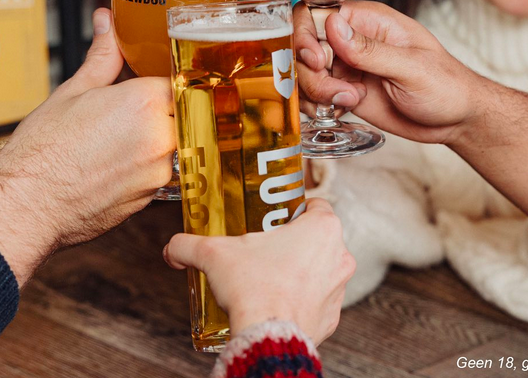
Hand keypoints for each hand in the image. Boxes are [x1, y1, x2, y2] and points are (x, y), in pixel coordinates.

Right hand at [0, 8, 174, 285]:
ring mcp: (162, 168)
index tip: (155, 84)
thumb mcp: (73, 92)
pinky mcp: (158, 194)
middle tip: (133, 115)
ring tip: (122, 141)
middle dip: (166, 108)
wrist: (28, 205)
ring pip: (178, 140)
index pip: (177, 79)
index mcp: (144, 102)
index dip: (165, 80)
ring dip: (159, 137)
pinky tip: (122, 163)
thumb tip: (107, 23)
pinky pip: (168, 169)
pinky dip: (152, 163)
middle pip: (184, 110)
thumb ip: (104, 56)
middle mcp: (161, 135)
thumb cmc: (44, 152)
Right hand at [163, 198, 355, 344]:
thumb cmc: (253, 288)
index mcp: (322, 228)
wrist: (265, 338)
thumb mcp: (215, 254)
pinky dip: (303, 299)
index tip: (278, 215)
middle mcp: (339, 254)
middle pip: (318, 237)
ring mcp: (339, 287)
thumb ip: (189, 245)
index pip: (316, 205)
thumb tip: (173, 248)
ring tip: (271, 275)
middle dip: (295, 240)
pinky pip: (319, 300)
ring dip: (302, 270)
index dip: (296, 208)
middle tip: (268, 245)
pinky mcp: (332, 316)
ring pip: (322, 268)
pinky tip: (279, 301)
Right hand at [294, 1, 481, 143]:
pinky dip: (318, 107)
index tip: (318, 60)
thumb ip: (371, 50)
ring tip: (348, 101)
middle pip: (304, 46)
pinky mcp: (344, 91)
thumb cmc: (446, 85)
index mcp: (369, 21)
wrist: (454, 120)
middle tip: (338, 90)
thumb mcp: (412, 67)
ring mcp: (346, 67)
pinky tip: (343, 110)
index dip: (306, 34)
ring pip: (305, 73)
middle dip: (311, 72)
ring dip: (317, 92)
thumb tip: (334, 26)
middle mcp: (352, 41)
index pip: (318, 13)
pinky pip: (314, 96)